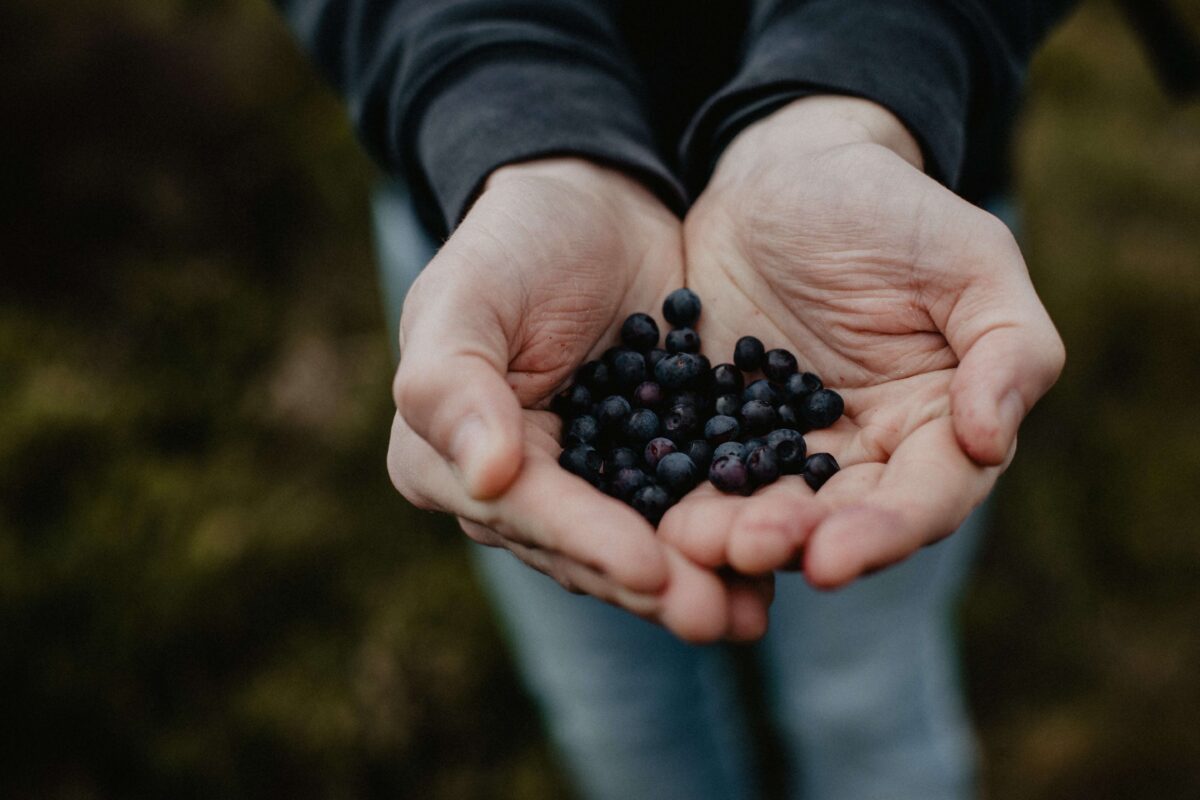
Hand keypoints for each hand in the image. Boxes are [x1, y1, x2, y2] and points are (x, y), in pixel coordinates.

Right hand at [387, 158, 772, 640]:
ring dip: (696, 578)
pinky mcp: (654, 462)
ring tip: (754, 609)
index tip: (650, 570)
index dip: (586, 542)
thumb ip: (453, 383)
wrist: (594, 204)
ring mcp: (589, 481)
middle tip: (715, 615)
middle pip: (585, 549)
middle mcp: (516, 488)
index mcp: (448, 458)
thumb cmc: (514, 241)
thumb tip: (484, 478)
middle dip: (652, 584)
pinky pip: (688, 504)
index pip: (523, 512)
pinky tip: (778, 553)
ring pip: (640, 542)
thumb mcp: (466, 294)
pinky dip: (728, 530)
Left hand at [660, 97, 1064, 587]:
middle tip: (746, 549)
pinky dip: (684, 493)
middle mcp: (865, 450)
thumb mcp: (971, 258)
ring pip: (768, 505)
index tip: (831, 559)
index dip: (885, 533)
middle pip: (840, 518)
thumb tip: (990, 441)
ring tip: (692, 543)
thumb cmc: (891, 209)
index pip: (926, 497)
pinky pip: (705, 467)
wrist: (784, 173)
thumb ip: (1008, 347)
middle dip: (795, 540)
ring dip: (734, 533)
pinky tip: (654, 514)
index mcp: (938, 423)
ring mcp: (786, 442)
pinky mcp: (721, 424)